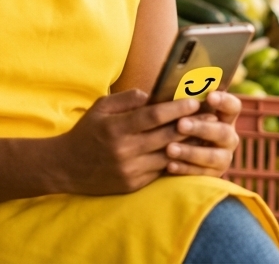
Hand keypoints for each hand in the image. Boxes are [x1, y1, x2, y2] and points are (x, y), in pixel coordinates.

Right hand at [53, 89, 198, 194]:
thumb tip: (153, 94)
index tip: (194, 101)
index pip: (153, 116)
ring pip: (168, 156)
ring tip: (206, 134)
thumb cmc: (87, 132)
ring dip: (189, 145)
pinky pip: (161, 172)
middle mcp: (124, 150)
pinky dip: (176, 161)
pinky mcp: (133, 185)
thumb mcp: (100, 107)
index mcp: (116, 128)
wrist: (66, 167)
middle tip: (211, 116)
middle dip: (191, 124)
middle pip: (166, 136)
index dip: (176, 108)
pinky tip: (189, 152)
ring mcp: (129, 170)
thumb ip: (127, 99)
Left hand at [165, 91, 240, 177]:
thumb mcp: (179, 109)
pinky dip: (184, 169)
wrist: (169, 149)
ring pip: (213, 156)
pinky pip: (201, 174)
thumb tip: (163, 86)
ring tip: (169, 148)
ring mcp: (223, 157)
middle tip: (180, 124)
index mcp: (224, 115)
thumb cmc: (176, 119)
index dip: (224, 101)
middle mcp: (228, 136)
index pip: (233, 106)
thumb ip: (178, 100)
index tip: (209, 96)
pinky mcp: (213, 175)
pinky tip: (169, 164)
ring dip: (191, 152)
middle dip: (201, 128)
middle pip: (222, 132)